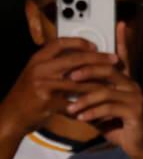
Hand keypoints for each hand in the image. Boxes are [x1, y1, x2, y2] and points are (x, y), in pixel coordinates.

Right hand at [0, 38, 118, 138]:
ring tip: (113, 83)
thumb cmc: (27, 94)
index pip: (60, 43)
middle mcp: (39, 69)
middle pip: (75, 60)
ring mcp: (43, 86)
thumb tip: (83, 55)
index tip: (96, 45)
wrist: (11, 116)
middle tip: (115, 60)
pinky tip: (100, 103)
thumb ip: (55, 64)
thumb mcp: (37, 73)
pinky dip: (87, 103)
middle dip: (98, 59)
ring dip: (98, 83)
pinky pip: (73, 102)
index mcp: (38, 59)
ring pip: (78, 82)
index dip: (80, 42)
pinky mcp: (48, 103)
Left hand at [60, 24, 142, 158]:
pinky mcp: (135, 111)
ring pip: (106, 90)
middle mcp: (133, 84)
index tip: (121, 23)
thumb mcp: (101, 106)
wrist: (137, 145)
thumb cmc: (117, 124)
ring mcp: (136, 97)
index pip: (124, 56)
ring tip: (70, 109)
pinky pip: (109, 107)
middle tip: (69, 77)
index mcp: (125, 81)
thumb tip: (70, 85)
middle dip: (87, 71)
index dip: (123, 40)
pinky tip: (82, 118)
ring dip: (84, 100)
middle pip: (109, 69)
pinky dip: (92, 112)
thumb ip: (91, 94)